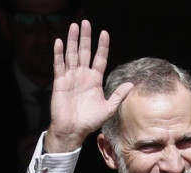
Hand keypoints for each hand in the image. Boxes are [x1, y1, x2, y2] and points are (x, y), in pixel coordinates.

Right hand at [44, 19, 132, 152]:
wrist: (72, 130)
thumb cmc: (89, 121)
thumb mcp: (108, 108)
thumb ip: (118, 95)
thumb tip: (132, 84)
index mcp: (95, 80)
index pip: (99, 58)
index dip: (102, 46)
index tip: (104, 33)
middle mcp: (83, 75)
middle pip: (84, 52)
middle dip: (85, 37)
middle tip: (85, 23)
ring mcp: (71, 77)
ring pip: (71, 55)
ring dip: (72, 40)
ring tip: (74, 27)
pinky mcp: (60, 82)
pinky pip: (59, 65)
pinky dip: (59, 53)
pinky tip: (59, 42)